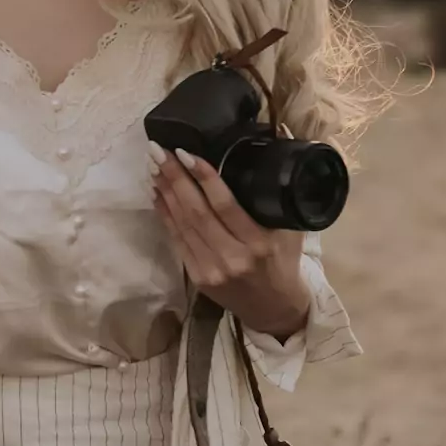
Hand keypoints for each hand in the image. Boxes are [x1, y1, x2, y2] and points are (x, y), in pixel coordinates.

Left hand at [146, 140, 308, 340]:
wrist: (275, 311)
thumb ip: (282, 190)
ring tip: (153, 165)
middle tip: (157, 150)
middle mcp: (232, 257)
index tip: (185, 152)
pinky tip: (156, 193)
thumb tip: (282, 135)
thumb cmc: (284, 263)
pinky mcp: (197, 277)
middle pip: (196, 211)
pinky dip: (164, 214)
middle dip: (174, 177)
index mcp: (259, 243)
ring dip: (165, 192)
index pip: (225, 205)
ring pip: (182, 224)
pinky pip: (176, 239)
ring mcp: (211, 269)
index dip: (204, 177)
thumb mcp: (292, 229)